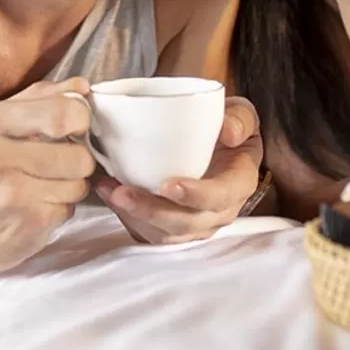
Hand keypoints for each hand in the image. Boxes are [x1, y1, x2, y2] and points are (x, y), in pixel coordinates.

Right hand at [0, 77, 96, 278]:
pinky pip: (67, 212)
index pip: (63, 114)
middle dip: (77, 160)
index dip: (80, 121)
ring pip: (77, 186)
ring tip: (41, 186)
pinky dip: (56, 211)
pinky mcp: (24, 228)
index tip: (74, 128)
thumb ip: (37, 98)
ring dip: (68, 187)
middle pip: (79, 156)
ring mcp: (12, 196)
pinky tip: (32, 208)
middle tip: (58, 163)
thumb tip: (82, 86)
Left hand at [96, 96, 263, 244]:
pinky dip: (127, 218)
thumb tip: (229, 131)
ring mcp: (196, 224)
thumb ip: (239, 118)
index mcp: (238, 184)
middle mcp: (219, 212)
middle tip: (121, 192)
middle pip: (186, 224)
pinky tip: (109, 194)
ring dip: (134, 216)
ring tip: (108, 191)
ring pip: (165, 234)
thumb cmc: (228, 129)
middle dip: (151, 211)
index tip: (167, 186)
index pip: (220, 198)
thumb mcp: (241, 114)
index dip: (195, 196)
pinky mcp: (174, 228)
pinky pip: (150, 234)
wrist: (221, 143)